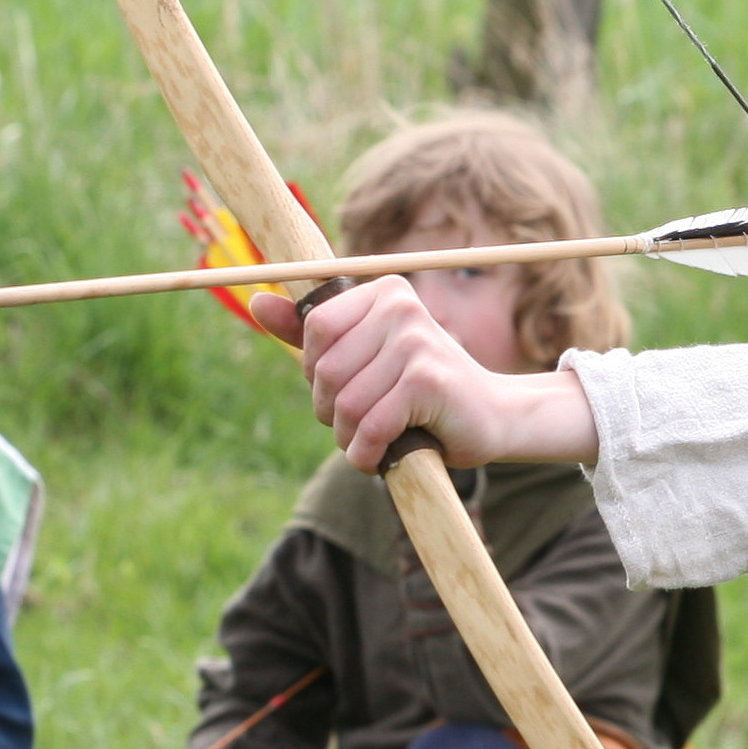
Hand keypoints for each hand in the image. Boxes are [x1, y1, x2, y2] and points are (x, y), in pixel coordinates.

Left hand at [251, 276, 597, 469]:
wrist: (492, 417)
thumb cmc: (420, 390)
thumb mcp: (365, 356)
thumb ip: (311, 333)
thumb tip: (256, 301)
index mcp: (383, 291)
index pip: (314, 329)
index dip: (318, 372)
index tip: (348, 387)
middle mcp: (400, 306)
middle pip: (324, 371)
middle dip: (331, 411)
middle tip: (361, 423)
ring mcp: (415, 341)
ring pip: (344, 404)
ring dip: (349, 439)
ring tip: (373, 441)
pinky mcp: (427, 381)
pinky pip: (369, 427)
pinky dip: (366, 454)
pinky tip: (380, 458)